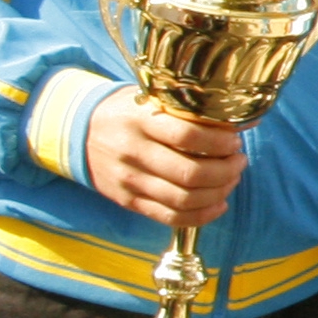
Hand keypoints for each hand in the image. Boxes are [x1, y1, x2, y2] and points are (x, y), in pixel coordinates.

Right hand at [85, 94, 247, 227]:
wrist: (78, 132)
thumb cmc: (125, 112)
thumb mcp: (149, 100)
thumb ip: (184, 111)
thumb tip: (236, 122)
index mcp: (141, 120)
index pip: (188, 136)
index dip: (219, 142)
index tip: (235, 140)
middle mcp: (134, 152)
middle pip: (190, 173)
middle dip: (225, 170)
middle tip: (239, 161)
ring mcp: (130, 181)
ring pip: (183, 199)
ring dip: (218, 192)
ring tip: (231, 179)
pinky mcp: (128, 202)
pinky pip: (170, 217)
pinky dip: (201, 215)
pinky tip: (218, 203)